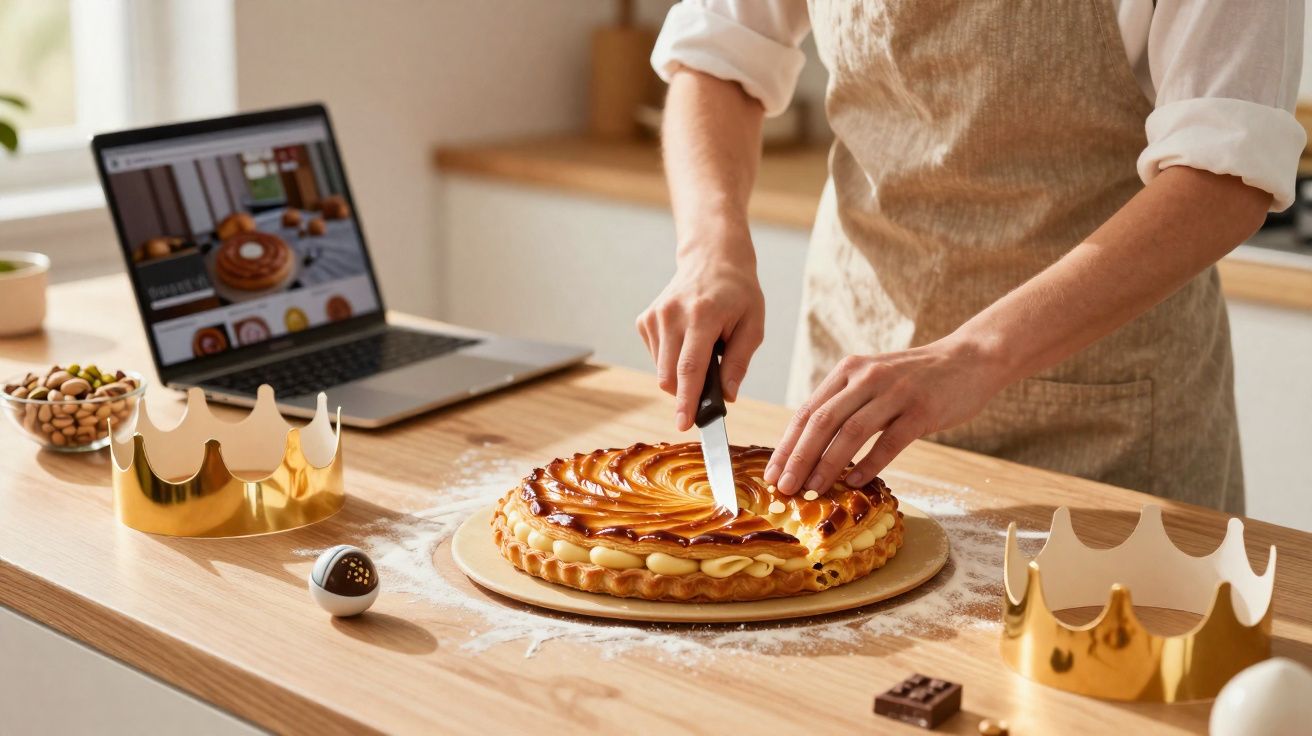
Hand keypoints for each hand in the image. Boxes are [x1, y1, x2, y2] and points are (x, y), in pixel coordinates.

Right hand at [637, 240, 764, 430]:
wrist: (712, 259)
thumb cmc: (738, 293)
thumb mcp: (753, 325)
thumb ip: (739, 362)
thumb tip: (728, 397)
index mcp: (702, 316)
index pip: (690, 368)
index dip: (687, 400)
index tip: (684, 424)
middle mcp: (672, 315)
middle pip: (669, 375)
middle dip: (687, 394)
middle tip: (710, 389)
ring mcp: (655, 316)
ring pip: (661, 370)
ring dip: (681, 375)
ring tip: (703, 350)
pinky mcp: (645, 320)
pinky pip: (656, 358)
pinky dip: (672, 361)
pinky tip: (688, 341)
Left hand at [763, 336, 1007, 494]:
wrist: (970, 359)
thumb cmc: (916, 378)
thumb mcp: (873, 380)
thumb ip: (845, 404)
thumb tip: (811, 448)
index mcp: (849, 371)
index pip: (808, 411)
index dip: (787, 445)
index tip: (772, 474)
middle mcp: (866, 377)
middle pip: (822, 422)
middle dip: (798, 458)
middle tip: (785, 488)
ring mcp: (895, 392)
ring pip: (851, 432)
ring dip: (828, 464)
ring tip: (813, 489)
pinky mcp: (922, 409)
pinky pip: (889, 441)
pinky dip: (869, 464)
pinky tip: (855, 482)